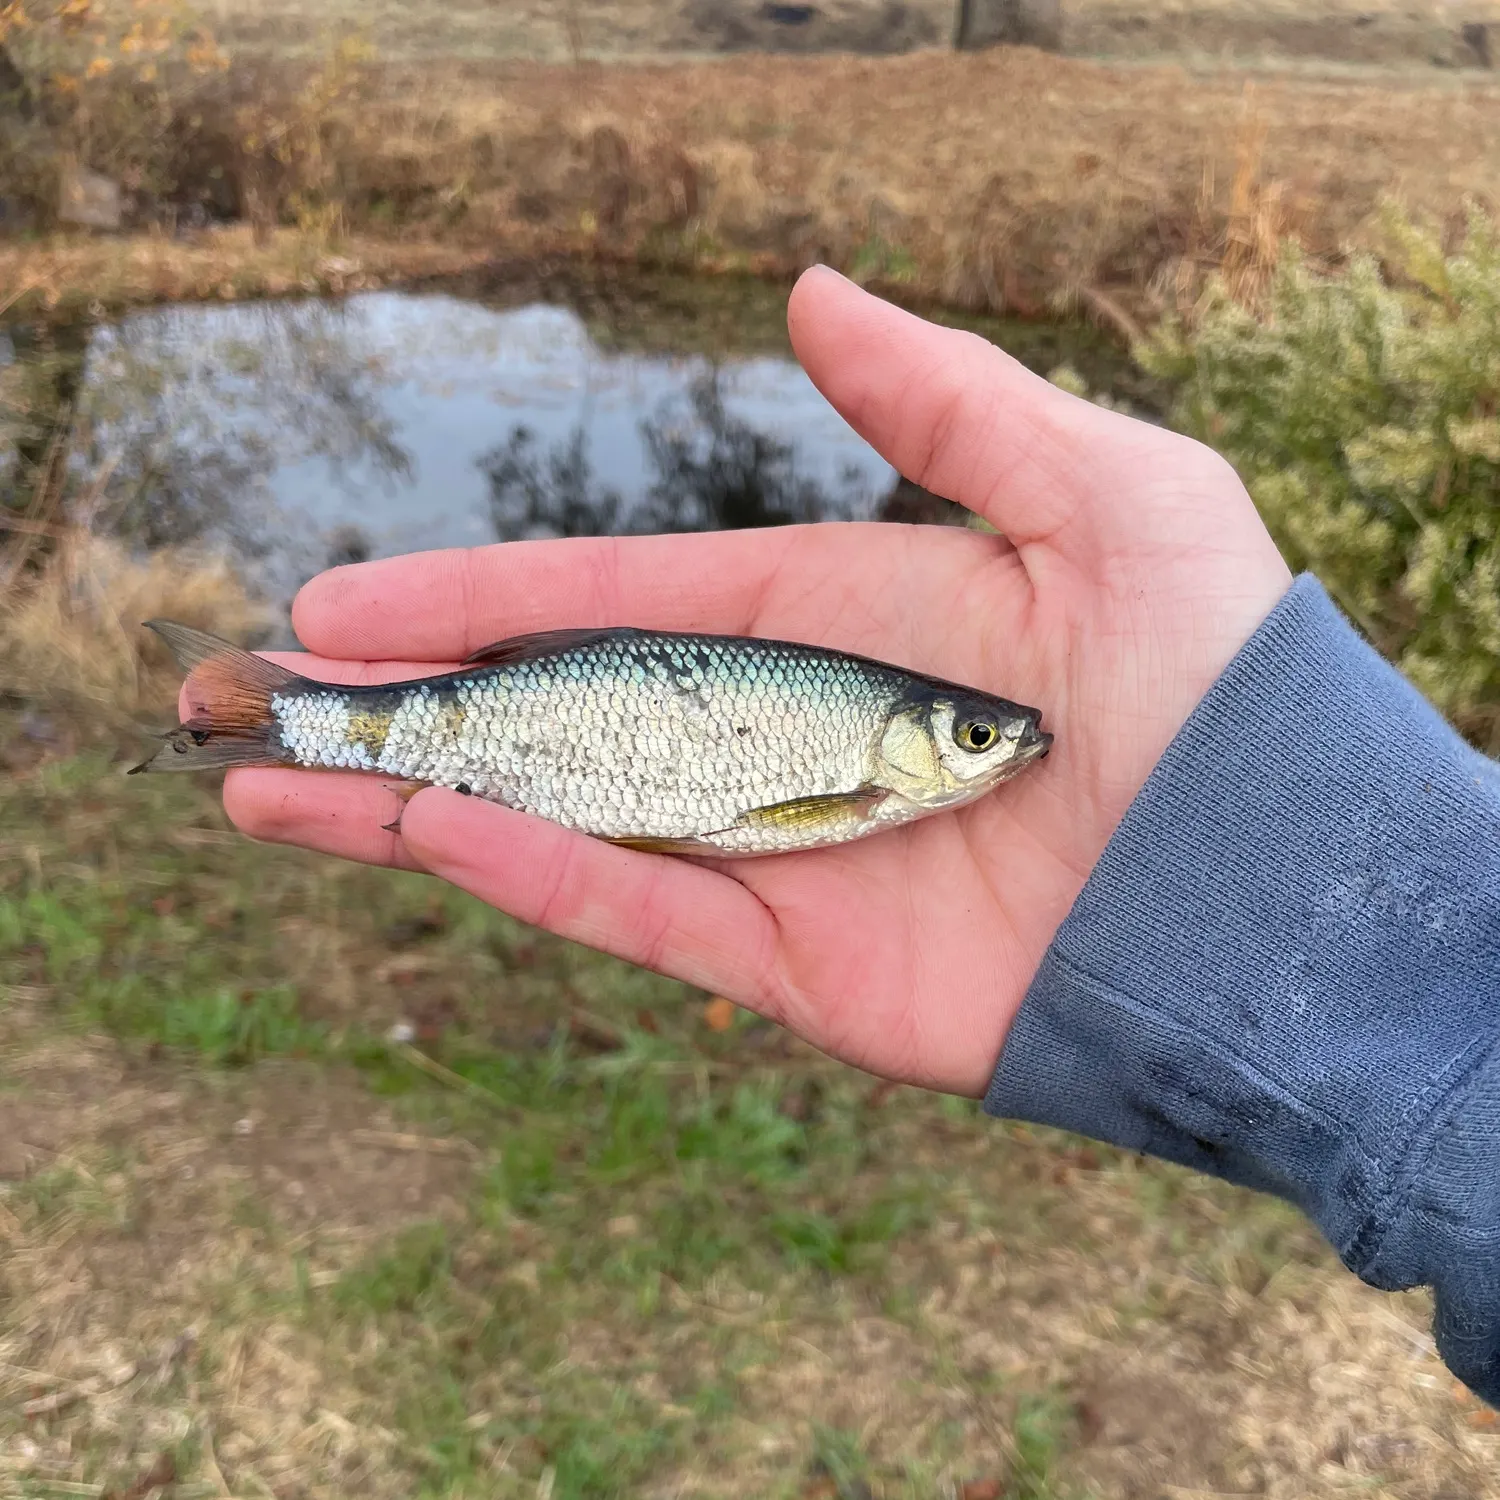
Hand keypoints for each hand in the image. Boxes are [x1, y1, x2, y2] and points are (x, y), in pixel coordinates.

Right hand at [221, 268, 1290, 1096]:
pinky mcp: (804, 970)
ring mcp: (787, 856)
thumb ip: (951, 395)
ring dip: (425, 802)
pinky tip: (420, 834)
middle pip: (571, 715)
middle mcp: (793, 734)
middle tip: (271, 697)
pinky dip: (533, 879)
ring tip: (277, 788)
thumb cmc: (1215, 673)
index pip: (627, 599)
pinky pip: (644, 919)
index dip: (487, 595)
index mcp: (842, 617)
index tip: (356, 599)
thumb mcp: (1104, 486)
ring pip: (576, 824)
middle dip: (417, 706)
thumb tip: (810, 295)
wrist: (1285, 889)